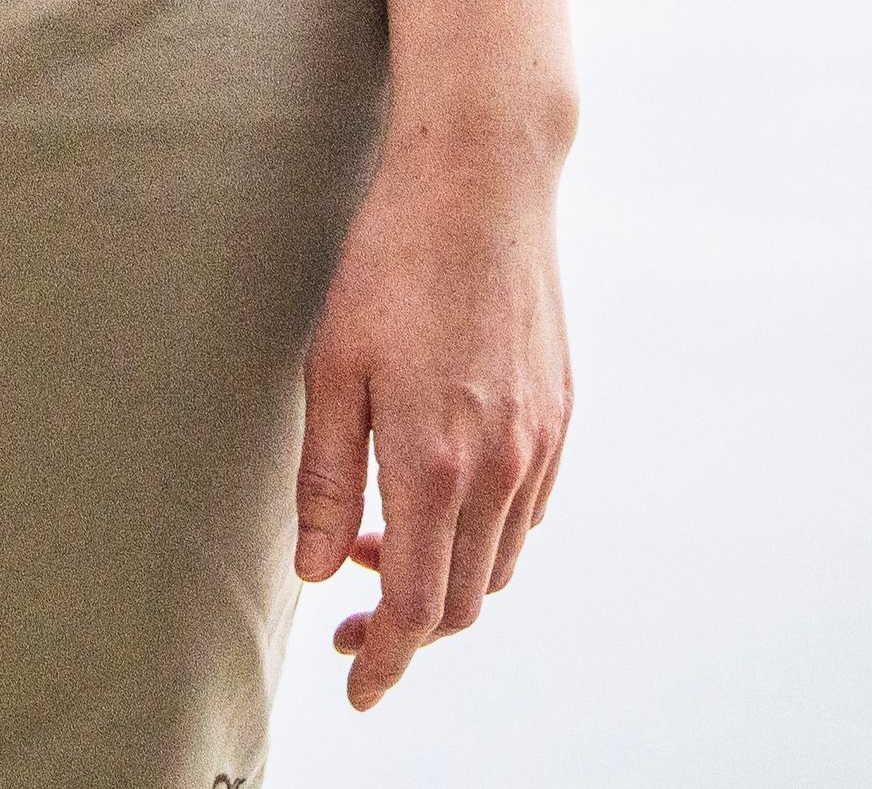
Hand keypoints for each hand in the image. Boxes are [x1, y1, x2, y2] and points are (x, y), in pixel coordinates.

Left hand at [292, 100, 572, 708]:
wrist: (483, 182)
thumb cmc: (391, 264)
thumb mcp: (329, 368)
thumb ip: (322, 479)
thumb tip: (312, 571)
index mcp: (433, 462)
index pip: (413, 606)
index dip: (384, 661)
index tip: (356, 689)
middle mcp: (498, 466)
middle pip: (459, 601)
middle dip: (404, 632)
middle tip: (348, 625)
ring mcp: (538, 443)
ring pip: (497, 563)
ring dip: (441, 579)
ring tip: (376, 543)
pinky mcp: (559, 416)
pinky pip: (526, 514)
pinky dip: (481, 536)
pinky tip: (436, 498)